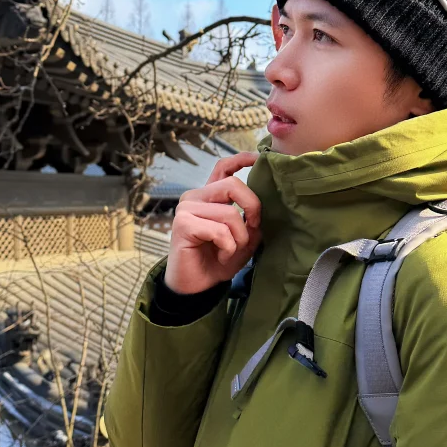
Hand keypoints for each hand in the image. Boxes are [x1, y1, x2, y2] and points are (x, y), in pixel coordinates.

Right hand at [164, 152, 261, 295]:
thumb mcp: (244, 239)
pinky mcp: (183, 224)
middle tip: (252, 229)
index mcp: (210, 197)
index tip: (260, 159)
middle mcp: (196, 197)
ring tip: (230, 252)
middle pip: (233, 185)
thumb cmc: (217, 261)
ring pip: (230, 213)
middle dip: (252, 208)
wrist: (197, 287)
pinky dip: (227, 247)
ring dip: (239, 238)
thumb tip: (263, 208)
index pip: (223, 167)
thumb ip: (252, 221)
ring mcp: (187, 209)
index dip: (242, 159)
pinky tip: (220, 256)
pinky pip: (219, 230)